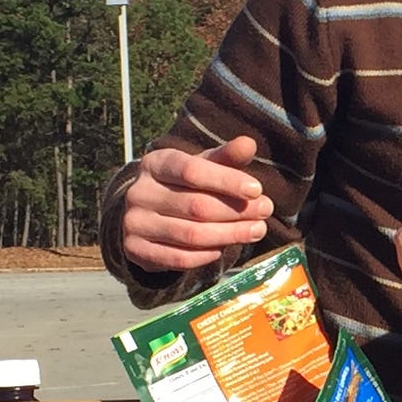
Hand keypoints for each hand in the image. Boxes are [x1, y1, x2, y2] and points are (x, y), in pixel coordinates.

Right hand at [108, 136, 273, 272]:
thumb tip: (249, 143)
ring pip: (191, 235)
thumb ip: (225, 157)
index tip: (256, 189)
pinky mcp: (136, 250)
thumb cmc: (184, 186)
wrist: (147, 216)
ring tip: (256, 231)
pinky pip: (179, 258)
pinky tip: (224, 248)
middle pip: (196, 206)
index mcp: (155, 164)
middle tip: (265, 212)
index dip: (226, 181)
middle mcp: (140, 192)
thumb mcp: (203, 167)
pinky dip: (206, 255)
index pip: (192, 171)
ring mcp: (135, 223)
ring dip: (229, 235)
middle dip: (237, 211)